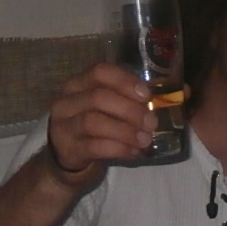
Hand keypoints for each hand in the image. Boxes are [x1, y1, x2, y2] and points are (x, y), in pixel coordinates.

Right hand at [44, 62, 157, 178]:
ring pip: (93, 122)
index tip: (146, 95)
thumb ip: (126, 98)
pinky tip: (135, 152)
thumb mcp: (105, 106)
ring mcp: (63, 126)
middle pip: (98, 97)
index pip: (100, 72)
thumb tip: (162, 100)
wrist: (67, 153)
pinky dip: (119, 149)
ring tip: (146, 139)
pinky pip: (95, 147)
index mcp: (78, 84)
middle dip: (130, 109)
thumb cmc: (94, 124)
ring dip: (125, 131)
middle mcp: (66, 101)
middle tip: (151, 122)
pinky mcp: (68, 149)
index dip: (125, 81)